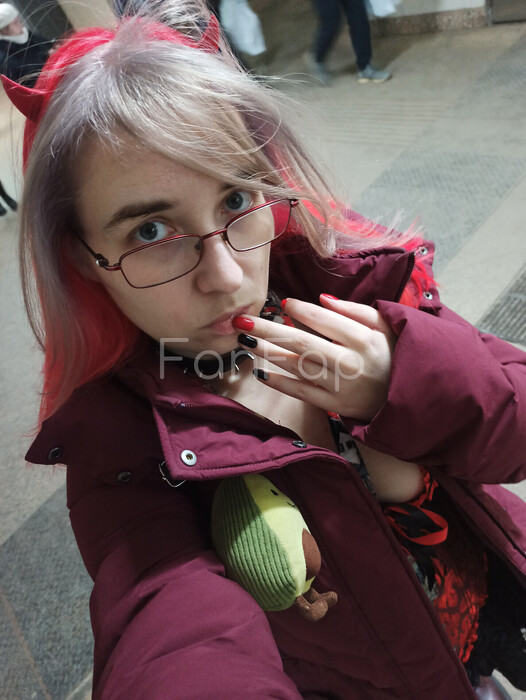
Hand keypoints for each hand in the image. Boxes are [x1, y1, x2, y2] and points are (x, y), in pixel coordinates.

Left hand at [233, 295, 396, 421]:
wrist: (408, 397)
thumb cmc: (393, 354)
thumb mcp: (384, 325)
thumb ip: (354, 310)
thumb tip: (321, 299)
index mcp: (364, 338)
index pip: (324, 320)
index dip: (300, 311)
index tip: (282, 303)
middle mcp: (350, 362)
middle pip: (302, 343)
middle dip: (269, 330)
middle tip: (242, 320)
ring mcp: (340, 386)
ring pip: (298, 367)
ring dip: (268, 353)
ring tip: (246, 340)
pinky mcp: (334, 405)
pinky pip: (302, 393)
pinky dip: (281, 383)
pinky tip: (261, 372)